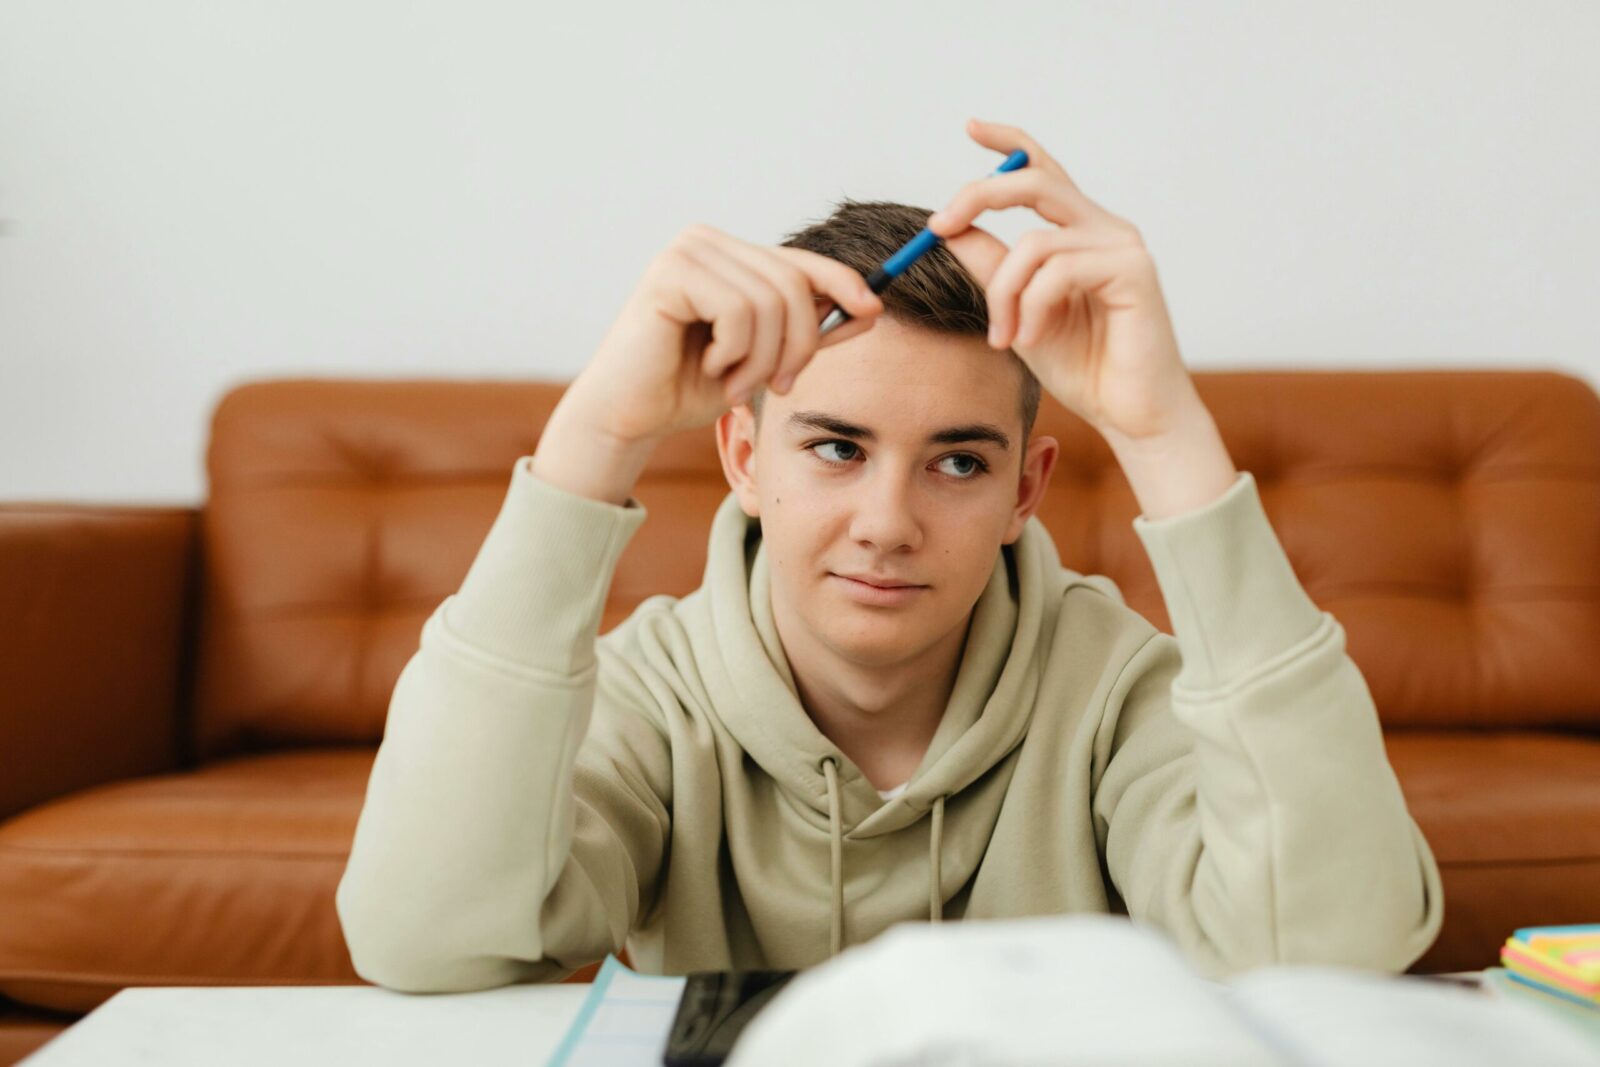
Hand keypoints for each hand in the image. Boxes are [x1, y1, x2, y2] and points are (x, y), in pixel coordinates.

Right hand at [560, 224, 882, 446]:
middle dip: (798, 343)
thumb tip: (870, 307)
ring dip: (763, 358)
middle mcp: (707, 242)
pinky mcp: (670, 272)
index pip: (801, 261)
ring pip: (770, 300)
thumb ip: (810, 332)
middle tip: (779, 386)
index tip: (873, 310)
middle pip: (793, 282)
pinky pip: (737, 310)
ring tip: (735, 383)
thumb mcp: (764, 360)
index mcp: (730, 257)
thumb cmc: (689, 388)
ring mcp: (686, 252)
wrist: (629, 415)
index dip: (843, 283)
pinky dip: (734, 351)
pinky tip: (708, 366)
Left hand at [929, 119, 1201, 445]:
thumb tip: (950, 230)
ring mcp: (1122, 245)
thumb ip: (991, 268)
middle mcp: (1103, 227)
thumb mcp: (1018, 311)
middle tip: (938, 228)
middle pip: (1032, 180)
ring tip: (1004, 337)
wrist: (1132, 414)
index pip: (1042, 169)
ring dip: (1003, 293)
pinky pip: (1057, 271)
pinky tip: (1031, 339)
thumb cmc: (1084, 366)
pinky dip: (1032, 308)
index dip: (1008, 142)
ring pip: (1033, 242)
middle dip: (976, 196)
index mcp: (1079, 231)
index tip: (970, 126)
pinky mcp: (1135, 270)